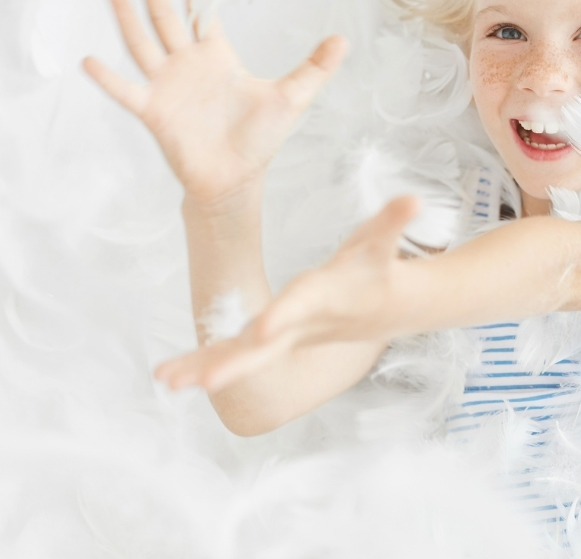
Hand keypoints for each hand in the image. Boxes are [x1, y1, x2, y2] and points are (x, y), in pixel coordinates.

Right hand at [83, 0, 347, 204]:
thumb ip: (315, 67)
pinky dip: (108, 78)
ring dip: (127, 18)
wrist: (236, 178)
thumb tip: (345, 40)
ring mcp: (167, 86)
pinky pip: (125, 90)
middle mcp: (188, 65)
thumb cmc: (260, 139)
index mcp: (218, 57)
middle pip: (167, 18)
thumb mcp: (293, 97)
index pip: (203, 13)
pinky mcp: (153, 111)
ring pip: (142, 43)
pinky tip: (89, 60)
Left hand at [154, 196, 420, 391]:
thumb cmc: (375, 268)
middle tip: (205, 381)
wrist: (385, 311)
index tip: (260, 331)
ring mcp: (284, 338)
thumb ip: (393, 220)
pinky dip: (202, 364)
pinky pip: (233, 356)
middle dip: (235, 363)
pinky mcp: (271, 342)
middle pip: (265, 349)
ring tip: (166, 378)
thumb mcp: (381, 241)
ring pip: (241, 358)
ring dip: (204, 367)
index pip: (301, 306)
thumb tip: (415, 199)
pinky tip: (168, 376)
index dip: (283, 316)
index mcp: (323, 297)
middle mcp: (300, 325)